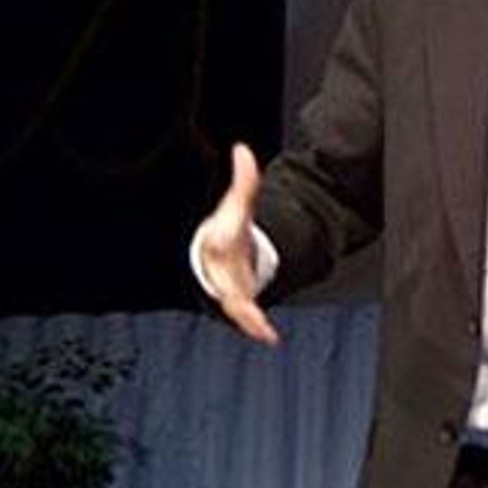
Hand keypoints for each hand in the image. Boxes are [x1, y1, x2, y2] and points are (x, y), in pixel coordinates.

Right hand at [195, 143, 279, 344]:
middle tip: (245, 307)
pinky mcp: (239, 304)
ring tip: (263, 332)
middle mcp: (220, 270)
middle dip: (233, 291)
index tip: (220, 239)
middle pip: (224, 279)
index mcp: (219, 243)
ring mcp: (228, 290)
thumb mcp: (238, 205)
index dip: (222, 237)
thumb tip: (243, 150)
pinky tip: (270, 337)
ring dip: (247, 319)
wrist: (217, 257)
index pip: (221, 239)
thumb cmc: (227, 231)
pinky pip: (246, 316)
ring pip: (235, 306)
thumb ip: (245, 180)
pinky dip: (255, 326)